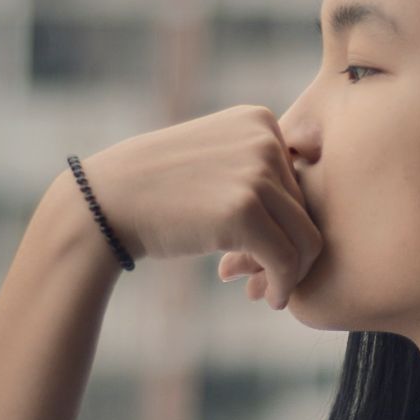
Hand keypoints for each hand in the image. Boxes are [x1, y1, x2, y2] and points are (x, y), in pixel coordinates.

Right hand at [75, 105, 320, 309]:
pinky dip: (283, 285)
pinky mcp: (244, 210)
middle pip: (308, 210)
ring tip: (269, 293)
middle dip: (290, 252)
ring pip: (306, 238)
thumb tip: (313, 221)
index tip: (268, 253)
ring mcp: (256, 172)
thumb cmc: (159, 190)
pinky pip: (286, 259)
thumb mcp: (216, 159)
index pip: (301, 182)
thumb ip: (260, 173)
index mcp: (259, 120)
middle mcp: (265, 139)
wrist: (106, 201)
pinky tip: (269, 299)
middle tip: (266, 282)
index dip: (288, 224)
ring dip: (291, 273)